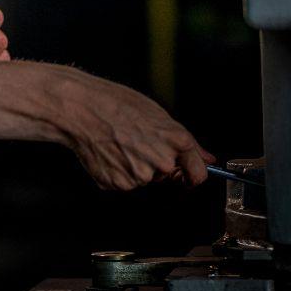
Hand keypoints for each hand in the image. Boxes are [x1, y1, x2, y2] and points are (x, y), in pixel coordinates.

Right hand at [57, 74, 212, 190]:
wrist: (82, 110)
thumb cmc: (117, 105)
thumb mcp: (159, 115)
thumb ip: (187, 143)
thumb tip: (207, 158)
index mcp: (177, 142)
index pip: (199, 175)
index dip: (192, 174)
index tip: (187, 174)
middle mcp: (162, 163)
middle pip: (168, 175)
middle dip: (158, 164)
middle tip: (139, 143)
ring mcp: (140, 177)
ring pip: (145, 179)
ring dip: (136, 167)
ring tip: (121, 144)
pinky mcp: (119, 185)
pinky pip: (125, 183)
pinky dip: (119, 172)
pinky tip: (111, 153)